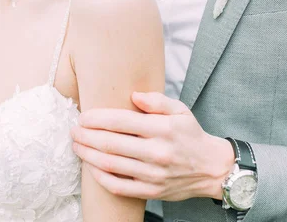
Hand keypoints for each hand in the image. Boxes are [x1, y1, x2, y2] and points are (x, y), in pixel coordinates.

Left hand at [71, 92, 234, 201]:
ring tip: (77, 146)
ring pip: (111, 165)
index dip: (96, 119)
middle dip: (86, 136)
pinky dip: (100, 177)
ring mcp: (154, 175)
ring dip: (88, 155)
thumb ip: (157, 101)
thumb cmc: (190, 135)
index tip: (82, 117)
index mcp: (162, 129)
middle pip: (110, 144)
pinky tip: (91, 167)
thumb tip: (133, 95)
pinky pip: (119, 187)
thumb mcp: (180, 110)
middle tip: (73, 130)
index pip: (120, 121)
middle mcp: (157, 152)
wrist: (212, 168)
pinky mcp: (152, 191)